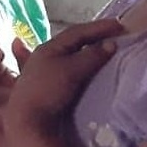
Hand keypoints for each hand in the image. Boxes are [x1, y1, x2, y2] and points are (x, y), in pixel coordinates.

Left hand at [6, 19, 124, 140]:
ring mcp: (43, 70)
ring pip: (69, 54)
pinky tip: (86, 65)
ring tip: (104, 49)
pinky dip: (80, 62)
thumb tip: (111, 44)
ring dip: (87, 49)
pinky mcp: (46, 86)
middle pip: (72, 41)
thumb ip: (92, 56)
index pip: (77, 31)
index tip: (119, 25)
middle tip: (114, 34)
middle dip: (93, 36)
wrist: (26, 121)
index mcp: (49, 47)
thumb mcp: (72, 71)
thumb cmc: (48, 91)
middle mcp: (44, 55)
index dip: (99, 27)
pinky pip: (68, 66)